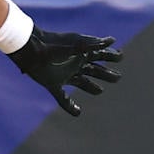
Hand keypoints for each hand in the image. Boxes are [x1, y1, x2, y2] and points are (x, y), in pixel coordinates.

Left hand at [8, 29, 122, 116]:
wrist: (33, 48)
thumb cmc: (55, 45)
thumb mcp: (76, 43)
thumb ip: (94, 44)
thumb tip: (112, 40)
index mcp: (82, 53)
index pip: (101, 56)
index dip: (111, 56)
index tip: (121, 56)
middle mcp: (75, 64)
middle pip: (94, 70)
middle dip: (106, 74)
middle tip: (118, 78)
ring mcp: (64, 74)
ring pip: (82, 82)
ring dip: (92, 87)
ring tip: (100, 90)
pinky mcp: (52, 84)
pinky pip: (62, 98)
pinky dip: (69, 106)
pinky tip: (77, 113)